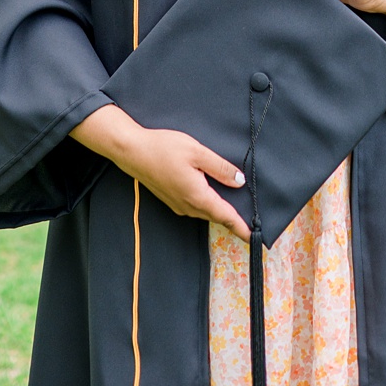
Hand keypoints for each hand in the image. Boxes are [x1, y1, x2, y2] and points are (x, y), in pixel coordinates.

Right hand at [70, 103, 249, 238]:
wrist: (131, 151)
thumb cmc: (163, 148)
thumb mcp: (196, 151)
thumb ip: (220, 167)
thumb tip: (240, 182)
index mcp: (198, 195)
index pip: (226, 216)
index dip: (242, 227)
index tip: (255, 238)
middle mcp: (188, 206)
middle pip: (216, 217)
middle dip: (233, 221)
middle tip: (249, 223)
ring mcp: (178, 205)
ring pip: (205, 213)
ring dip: (219, 213)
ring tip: (233, 209)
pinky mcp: (170, 200)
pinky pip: (194, 208)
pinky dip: (206, 206)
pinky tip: (209, 196)